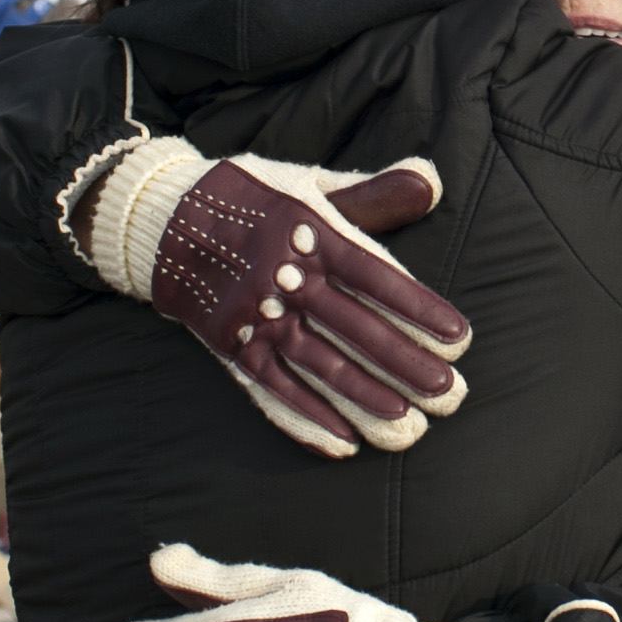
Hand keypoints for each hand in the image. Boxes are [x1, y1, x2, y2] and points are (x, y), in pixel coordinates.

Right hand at [73, 140, 473, 457]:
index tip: (460, 338)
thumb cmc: (254, 198)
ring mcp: (255, 317)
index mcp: (310, 232)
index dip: (418, 308)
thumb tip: (433, 178)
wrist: (162, 217)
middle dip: (405, 364)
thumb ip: (374, 191)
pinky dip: (306, 419)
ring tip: (408, 424)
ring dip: (364, 397)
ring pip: (318, 364)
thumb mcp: (311, 183)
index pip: (375, 276)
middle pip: (355, 327)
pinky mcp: (230, 347)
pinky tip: (344, 443)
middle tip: (450, 394)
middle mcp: (284, 277)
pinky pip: (271, 390)